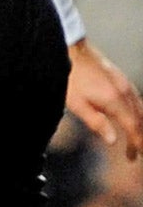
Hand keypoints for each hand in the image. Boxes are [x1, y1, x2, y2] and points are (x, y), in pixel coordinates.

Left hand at [67, 39, 142, 159]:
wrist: (71, 50)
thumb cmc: (70, 78)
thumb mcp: (78, 105)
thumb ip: (97, 123)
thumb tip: (113, 141)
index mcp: (115, 101)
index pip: (133, 127)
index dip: (137, 143)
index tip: (135, 157)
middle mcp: (125, 92)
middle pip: (140, 120)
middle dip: (139, 138)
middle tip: (135, 154)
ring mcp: (125, 84)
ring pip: (140, 109)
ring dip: (139, 126)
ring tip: (134, 140)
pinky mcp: (121, 79)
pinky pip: (136, 99)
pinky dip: (137, 113)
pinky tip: (131, 118)